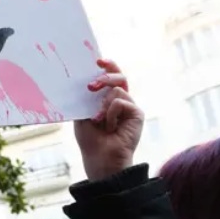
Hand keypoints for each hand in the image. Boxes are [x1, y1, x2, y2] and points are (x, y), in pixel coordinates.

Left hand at [74, 59, 143, 181]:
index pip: (111, 76)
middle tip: (91, 86)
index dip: (108, 66)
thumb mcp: (81, 115)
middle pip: (119, 77)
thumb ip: (85, 98)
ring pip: (117, 89)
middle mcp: (121, 100)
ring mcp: (130, 106)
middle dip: (104, 77)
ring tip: (98, 120)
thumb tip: (82, 81)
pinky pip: (121, 102)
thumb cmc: (90, 139)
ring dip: (102, 105)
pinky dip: (110, 113)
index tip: (98, 60)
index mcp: (107, 99)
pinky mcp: (137, 113)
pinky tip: (110, 127)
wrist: (100, 158)